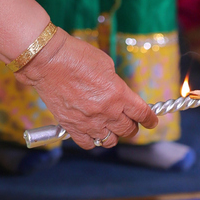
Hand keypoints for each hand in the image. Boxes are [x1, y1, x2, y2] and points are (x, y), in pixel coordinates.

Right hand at [19, 29, 157, 148]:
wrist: (48, 60)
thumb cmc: (76, 55)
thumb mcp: (106, 64)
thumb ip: (116, 84)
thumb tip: (119, 95)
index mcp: (118, 93)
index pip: (141, 113)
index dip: (149, 119)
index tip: (151, 121)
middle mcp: (106, 111)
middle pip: (128, 129)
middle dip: (132, 126)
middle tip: (129, 122)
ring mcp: (89, 121)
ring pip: (110, 140)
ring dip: (113, 134)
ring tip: (110, 127)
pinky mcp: (72, 126)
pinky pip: (89, 144)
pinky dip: (93, 140)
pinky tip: (92, 132)